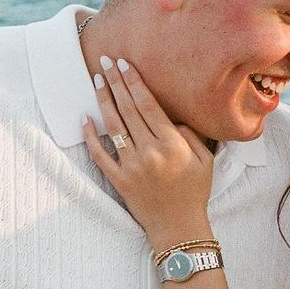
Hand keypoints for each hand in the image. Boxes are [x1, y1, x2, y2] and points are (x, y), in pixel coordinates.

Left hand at [83, 57, 213, 248]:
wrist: (179, 227)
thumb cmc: (194, 192)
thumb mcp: (205, 160)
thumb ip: (189, 134)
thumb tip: (170, 118)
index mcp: (172, 144)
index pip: (148, 105)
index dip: (134, 82)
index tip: (124, 64)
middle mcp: (150, 152)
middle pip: (128, 109)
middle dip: (116, 83)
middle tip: (105, 61)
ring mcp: (132, 166)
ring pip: (113, 127)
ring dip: (103, 101)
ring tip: (97, 80)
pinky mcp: (119, 180)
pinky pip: (100, 155)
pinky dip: (90, 137)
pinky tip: (84, 119)